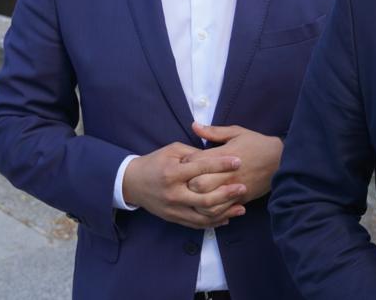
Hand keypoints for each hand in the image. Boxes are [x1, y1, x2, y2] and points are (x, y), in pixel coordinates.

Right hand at [121, 142, 241, 228]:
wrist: (132, 183)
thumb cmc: (155, 162)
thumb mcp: (172, 151)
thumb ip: (194, 153)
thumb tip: (216, 155)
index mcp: (172, 173)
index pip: (201, 169)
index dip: (221, 164)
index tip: (238, 161)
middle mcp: (173, 194)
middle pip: (205, 199)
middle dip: (227, 193)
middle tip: (243, 187)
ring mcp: (173, 209)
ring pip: (203, 216)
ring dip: (225, 212)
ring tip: (241, 206)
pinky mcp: (173, 218)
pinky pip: (197, 224)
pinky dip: (214, 222)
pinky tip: (228, 217)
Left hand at [184, 122, 283, 203]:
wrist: (281, 160)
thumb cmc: (257, 143)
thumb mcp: (237, 132)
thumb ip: (214, 131)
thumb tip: (194, 125)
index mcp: (225, 155)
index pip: (196, 162)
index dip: (186, 163)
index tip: (183, 162)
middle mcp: (228, 174)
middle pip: (198, 184)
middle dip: (188, 183)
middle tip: (184, 181)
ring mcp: (234, 188)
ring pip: (208, 202)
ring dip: (197, 200)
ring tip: (192, 196)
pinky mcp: (240, 199)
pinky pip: (221, 210)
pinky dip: (210, 211)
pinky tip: (205, 206)